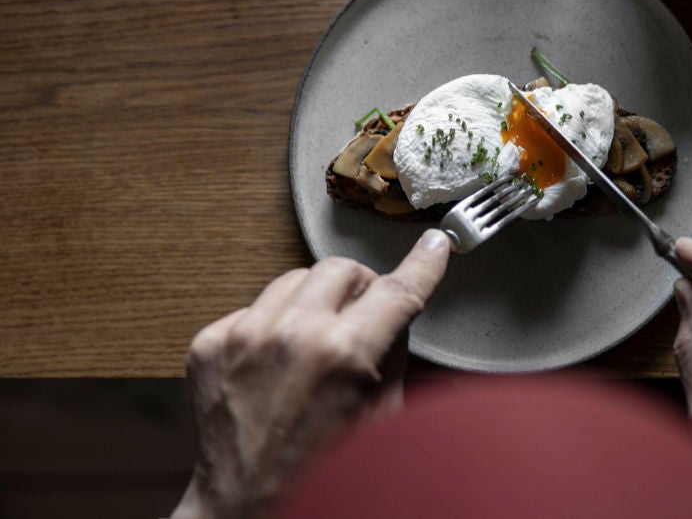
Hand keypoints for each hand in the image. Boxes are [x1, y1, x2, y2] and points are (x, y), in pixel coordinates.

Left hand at [172, 229, 450, 518]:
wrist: (247, 505)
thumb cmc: (322, 470)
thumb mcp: (382, 414)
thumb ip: (391, 352)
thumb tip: (396, 309)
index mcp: (344, 354)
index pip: (397, 288)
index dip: (424, 262)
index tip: (435, 244)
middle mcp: (292, 334)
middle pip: (341, 268)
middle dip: (359, 288)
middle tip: (362, 316)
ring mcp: (244, 335)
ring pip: (295, 278)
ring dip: (314, 301)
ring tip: (314, 343)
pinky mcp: (211, 342)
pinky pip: (256, 306)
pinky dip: (273, 325)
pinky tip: (277, 362)